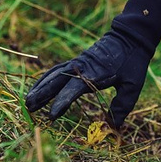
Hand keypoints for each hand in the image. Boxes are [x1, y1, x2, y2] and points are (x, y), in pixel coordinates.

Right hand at [23, 31, 151, 126]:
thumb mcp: (132, 84)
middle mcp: (81, 67)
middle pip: (56, 82)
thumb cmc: (133, 61)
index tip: (51, 116)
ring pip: (53, 75)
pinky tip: (39, 87)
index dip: (61, 103)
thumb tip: (114, 126)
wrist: (131, 35)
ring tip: (28, 101)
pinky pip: (57, 70)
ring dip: (40, 87)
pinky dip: (46, 78)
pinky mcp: (77, 61)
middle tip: (29, 108)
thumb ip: (122, 105)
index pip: (72, 90)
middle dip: (42, 95)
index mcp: (93, 74)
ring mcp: (77, 63)